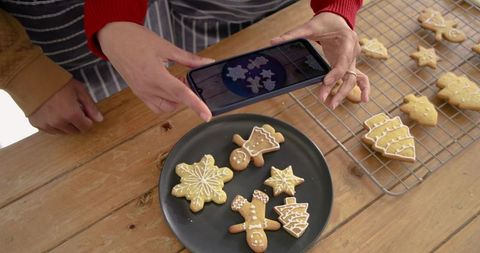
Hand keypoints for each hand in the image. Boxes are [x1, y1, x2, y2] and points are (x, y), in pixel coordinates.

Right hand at [28, 79, 102, 133]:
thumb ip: (91, 106)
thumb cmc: (58, 82)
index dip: (87, 120)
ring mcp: (47, 125)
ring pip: (63, 132)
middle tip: (73, 109)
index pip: (85, 127)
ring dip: (66, 124)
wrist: (33, 79)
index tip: (84, 113)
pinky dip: (54, 125)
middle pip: (75, 131)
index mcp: (72, 114)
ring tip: (62, 110)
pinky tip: (52, 113)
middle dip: (77, 122)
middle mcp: (59, 122)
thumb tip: (99, 120)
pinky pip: (50, 130)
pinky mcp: (37, 125)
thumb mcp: (79, 90)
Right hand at [97, 22, 213, 120]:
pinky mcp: (138, 93)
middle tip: (187, 78)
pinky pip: (155, 106)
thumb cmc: (135, 39)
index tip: (207, 115)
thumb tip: (207, 63)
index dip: (196, 105)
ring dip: (176, 100)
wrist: (113, 37)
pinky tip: (167, 87)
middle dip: (187, 95)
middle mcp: (147, 88)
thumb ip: (189, 59)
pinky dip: (166, 102)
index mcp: (155, 75)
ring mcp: (141, 92)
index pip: (181, 94)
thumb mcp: (166, 47)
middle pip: (175, 102)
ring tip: (176, 82)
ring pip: (166, 107)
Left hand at [271, 12, 369, 108]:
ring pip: (353, 78)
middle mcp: (353, 51)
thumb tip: (273, 42)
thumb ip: (293, 35)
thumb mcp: (309, 26)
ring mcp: (352, 59)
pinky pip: (360, 77)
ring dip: (345, 93)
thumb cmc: (325, 22)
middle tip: (324, 100)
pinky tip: (364, 99)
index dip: (335, 73)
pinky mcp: (349, 65)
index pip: (343, 61)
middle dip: (338, 89)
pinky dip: (364, 88)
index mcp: (347, 40)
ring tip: (333, 105)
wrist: (336, 19)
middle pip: (349, 74)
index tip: (325, 82)